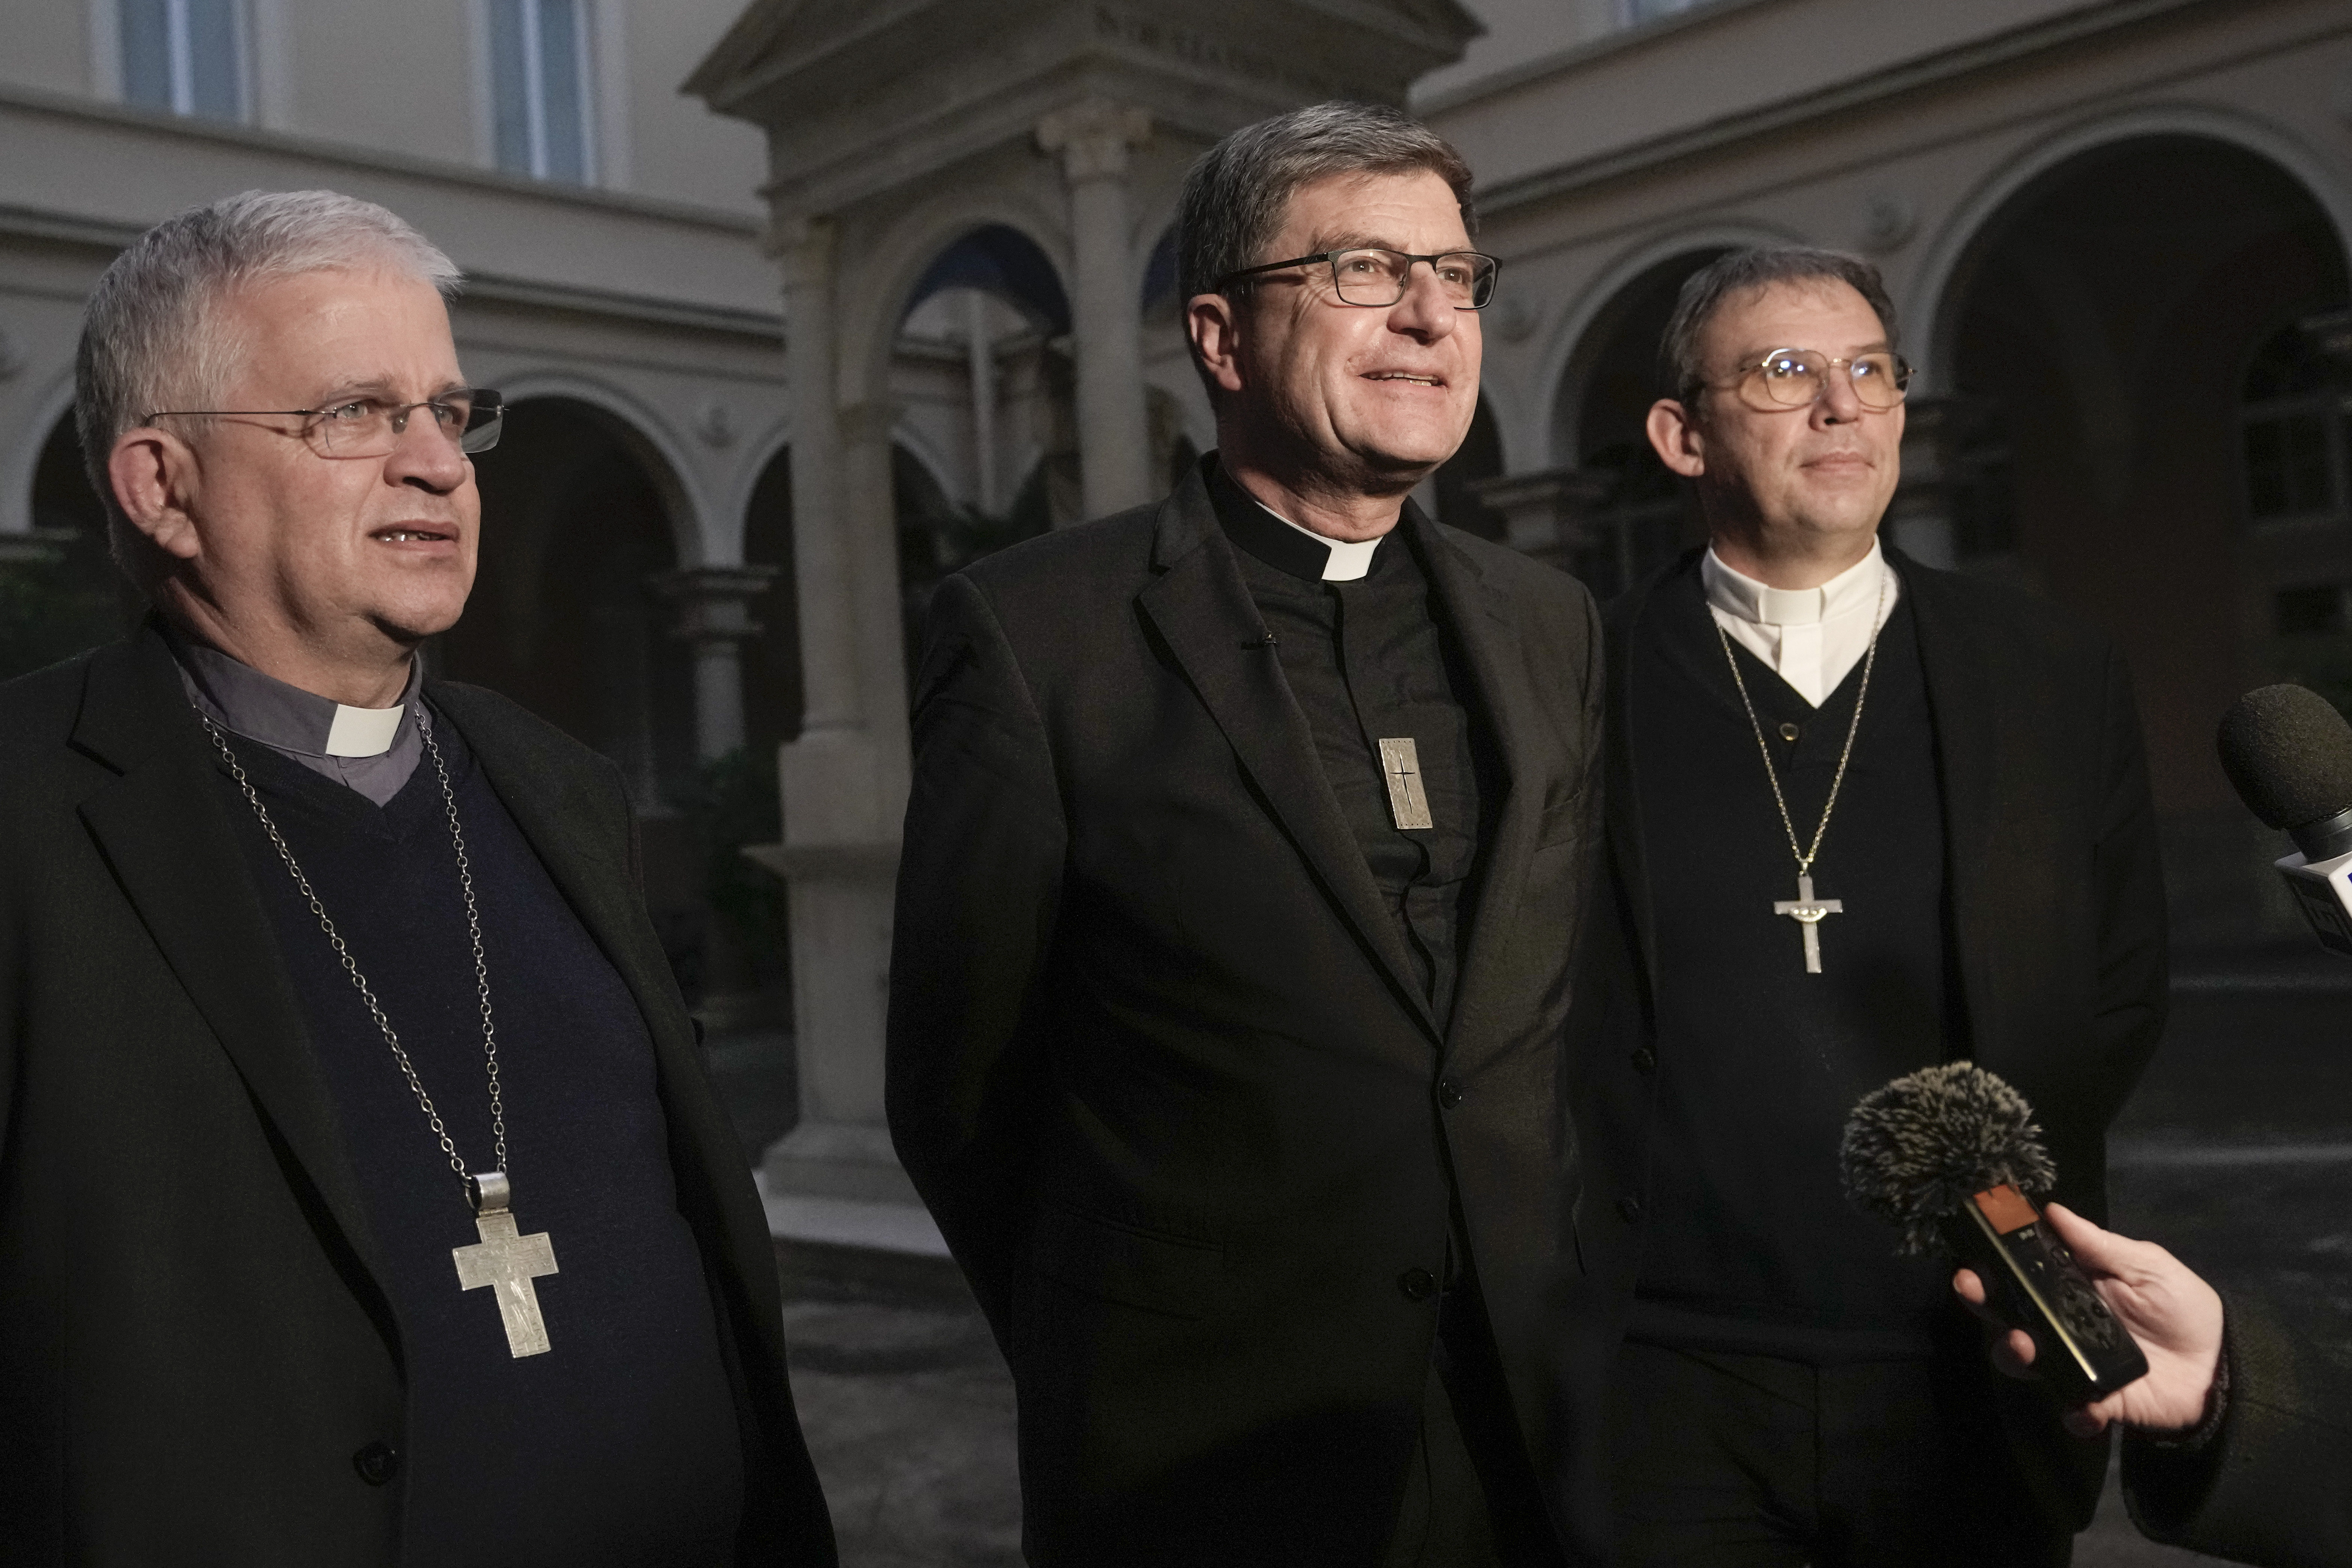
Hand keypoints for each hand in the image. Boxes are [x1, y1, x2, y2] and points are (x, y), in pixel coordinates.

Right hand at [1952, 1202, 2223, 1438]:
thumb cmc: (2184, 1308)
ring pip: (2027, 1363)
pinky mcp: (2099, 1402)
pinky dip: (2075, 1412)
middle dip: (1983, 1304)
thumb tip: (2053, 1210)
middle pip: (2008, 1316)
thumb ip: (2100, 1244)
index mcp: (2071, 1290)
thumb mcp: (2148, 1266)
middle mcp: (2063, 1327)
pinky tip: (2086, 1405)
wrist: (2223, 1367)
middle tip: (1972, 1290)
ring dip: (2015, 1353)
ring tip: (2024, 1346)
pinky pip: (2074, 1411)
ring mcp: (2077, 1365)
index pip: (2020, 1277)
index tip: (1972, 1256)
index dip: (1991, 1267)